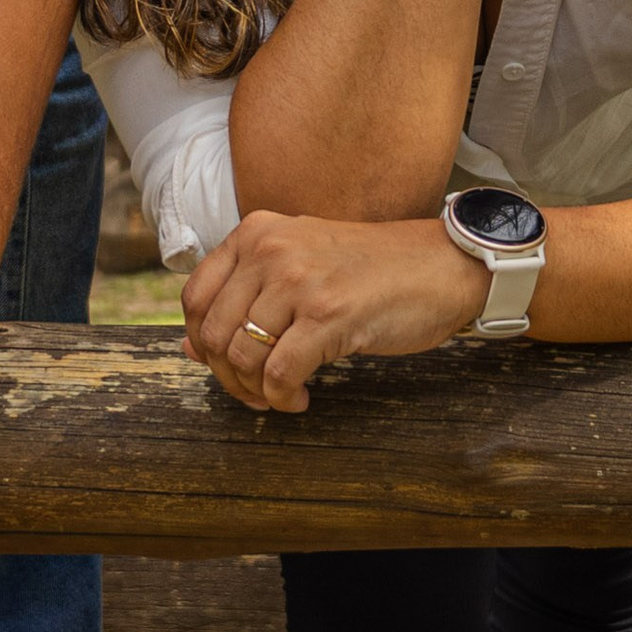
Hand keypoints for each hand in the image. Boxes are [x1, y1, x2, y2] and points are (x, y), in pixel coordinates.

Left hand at [182, 210, 489, 413]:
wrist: (442, 265)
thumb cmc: (372, 271)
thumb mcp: (300, 267)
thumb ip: (245, 298)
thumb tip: (189, 348)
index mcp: (257, 232)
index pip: (194, 298)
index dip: (199, 344)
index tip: (226, 366)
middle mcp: (271, 249)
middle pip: (212, 333)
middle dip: (227, 377)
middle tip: (254, 393)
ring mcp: (299, 280)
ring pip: (241, 357)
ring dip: (255, 392)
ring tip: (280, 397)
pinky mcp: (329, 315)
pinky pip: (279, 374)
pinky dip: (283, 399)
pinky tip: (302, 399)